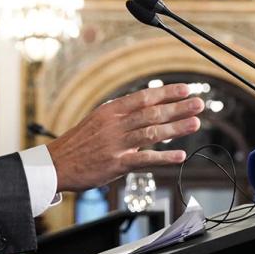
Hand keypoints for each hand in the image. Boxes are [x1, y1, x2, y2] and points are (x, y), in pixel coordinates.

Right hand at [46, 83, 203, 192]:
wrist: (55, 164)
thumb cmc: (78, 143)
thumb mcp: (97, 120)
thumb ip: (121, 115)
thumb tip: (146, 108)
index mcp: (110, 111)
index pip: (143, 97)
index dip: (167, 93)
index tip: (186, 89)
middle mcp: (114, 125)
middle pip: (152, 113)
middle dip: (178, 107)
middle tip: (199, 104)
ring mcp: (116, 144)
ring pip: (151, 133)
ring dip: (176, 128)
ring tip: (195, 123)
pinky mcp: (115, 164)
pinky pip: (144, 159)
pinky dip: (163, 157)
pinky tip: (180, 155)